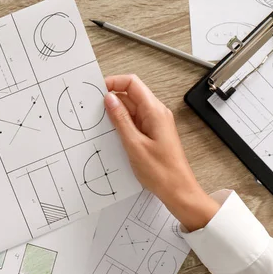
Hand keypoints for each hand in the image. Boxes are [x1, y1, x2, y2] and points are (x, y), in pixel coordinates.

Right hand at [104, 74, 219, 230]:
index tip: (98, 90)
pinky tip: (112, 134)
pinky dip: (121, 124)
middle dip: (112, 98)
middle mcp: (156, 113)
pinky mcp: (152, 133)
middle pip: (130, 94)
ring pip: (131, 108)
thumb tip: (109, 99)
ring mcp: (154, 123)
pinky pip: (134, 121)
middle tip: (94, 109)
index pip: (132, 83)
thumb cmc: (162, 172)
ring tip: (101, 124)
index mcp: (155, 111)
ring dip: (115, 113)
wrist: (178, 191)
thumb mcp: (134, 144)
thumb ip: (120, 120)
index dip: (114, 83)